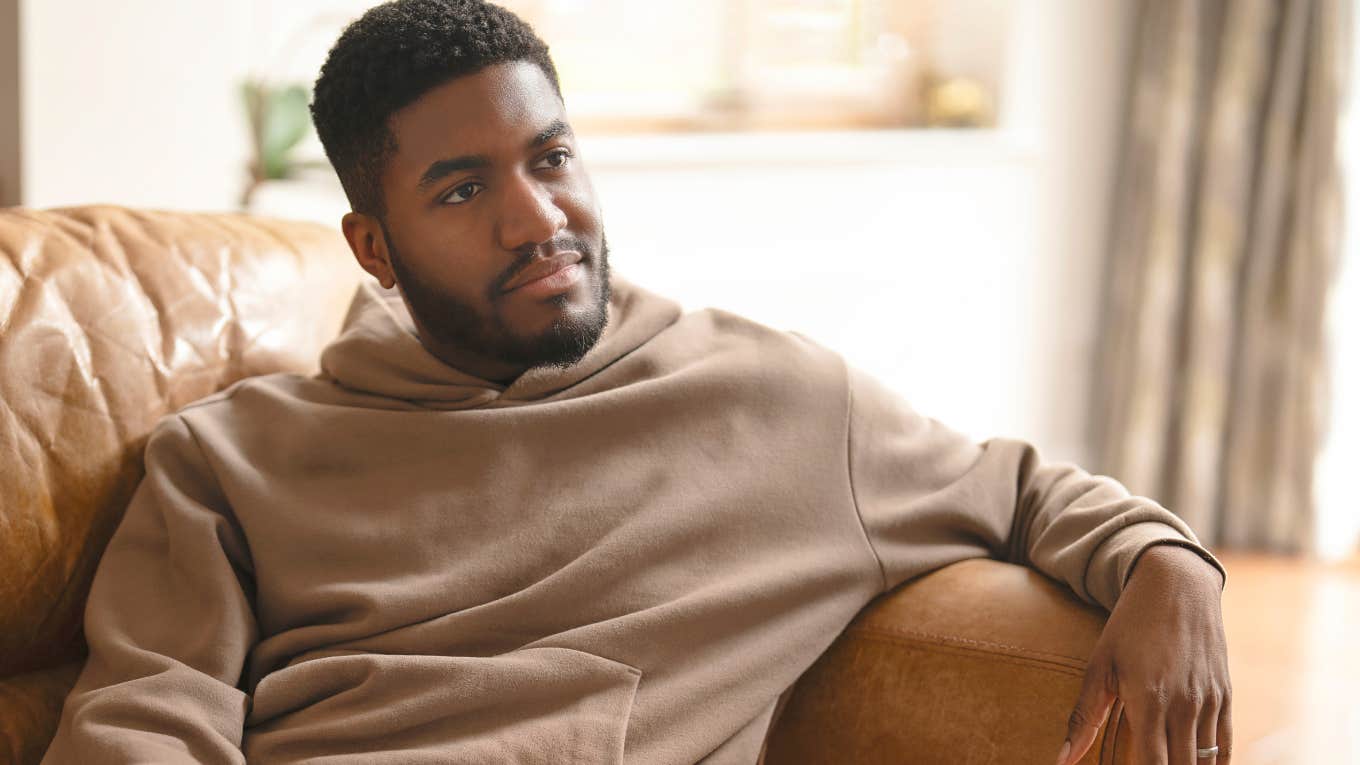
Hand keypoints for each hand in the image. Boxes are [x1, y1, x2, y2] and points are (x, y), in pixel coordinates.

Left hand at [1055, 544, 1231, 763]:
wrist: (1177, 585)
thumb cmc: (1130, 625)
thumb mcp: (1100, 665)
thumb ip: (1083, 717)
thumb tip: (1063, 760)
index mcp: (1149, 700)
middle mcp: (1184, 705)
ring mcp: (1208, 701)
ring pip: (1205, 762)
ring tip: (1165, 763)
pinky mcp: (1225, 696)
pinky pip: (1224, 746)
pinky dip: (1214, 763)